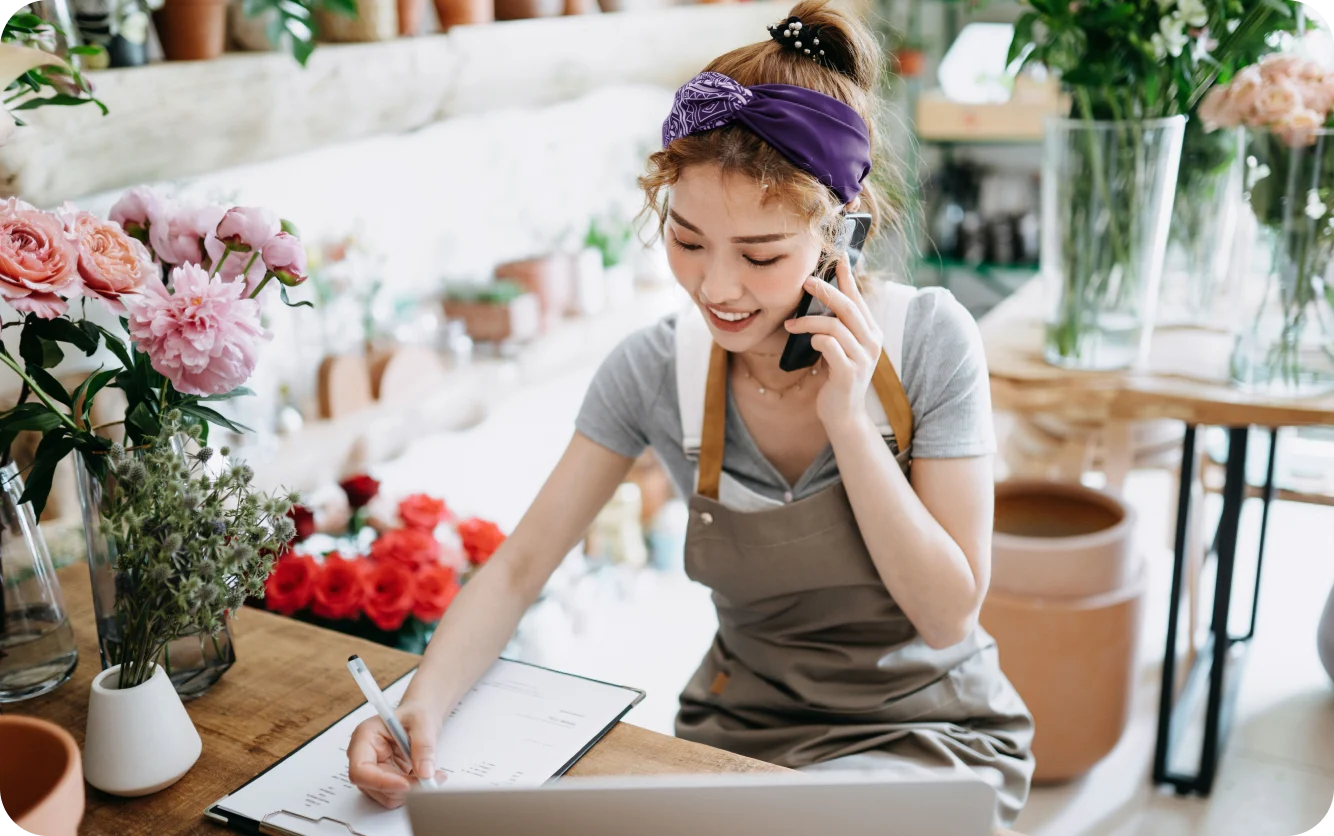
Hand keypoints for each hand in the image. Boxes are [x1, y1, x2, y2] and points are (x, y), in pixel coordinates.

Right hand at [346, 701, 446, 808]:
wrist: (420, 719)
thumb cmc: (415, 714)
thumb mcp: (423, 722)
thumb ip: (423, 746)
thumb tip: (425, 773)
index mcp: (365, 737)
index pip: (360, 770)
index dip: (381, 782)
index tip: (407, 784)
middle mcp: (363, 756)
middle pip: (373, 786)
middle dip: (402, 787)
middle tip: (430, 780)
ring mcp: (372, 770)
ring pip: (385, 795)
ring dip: (410, 791)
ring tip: (432, 775)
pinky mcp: (383, 780)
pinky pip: (395, 795)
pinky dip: (412, 791)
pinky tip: (424, 777)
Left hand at [783, 253, 881, 431]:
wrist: (843, 415)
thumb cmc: (837, 378)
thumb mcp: (840, 348)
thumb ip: (837, 327)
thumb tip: (818, 298)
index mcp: (870, 332)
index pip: (859, 299)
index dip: (848, 278)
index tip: (837, 258)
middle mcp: (871, 342)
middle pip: (848, 307)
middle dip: (825, 290)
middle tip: (805, 281)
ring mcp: (862, 358)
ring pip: (834, 326)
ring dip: (808, 321)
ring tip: (790, 325)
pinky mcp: (848, 372)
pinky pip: (830, 346)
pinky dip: (816, 339)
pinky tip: (808, 342)